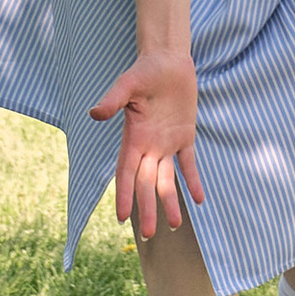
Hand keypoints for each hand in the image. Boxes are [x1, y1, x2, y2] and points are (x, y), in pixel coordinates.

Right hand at [90, 47, 203, 241]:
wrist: (168, 60)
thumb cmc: (145, 71)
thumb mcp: (128, 84)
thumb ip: (113, 100)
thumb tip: (94, 113)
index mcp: (133, 138)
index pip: (126, 173)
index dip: (124, 195)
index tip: (121, 217)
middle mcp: (149, 146)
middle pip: (146, 183)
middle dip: (148, 208)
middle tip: (151, 235)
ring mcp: (167, 143)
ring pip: (167, 179)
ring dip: (170, 201)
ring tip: (175, 226)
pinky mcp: (185, 136)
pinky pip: (188, 163)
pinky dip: (193, 180)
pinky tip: (199, 199)